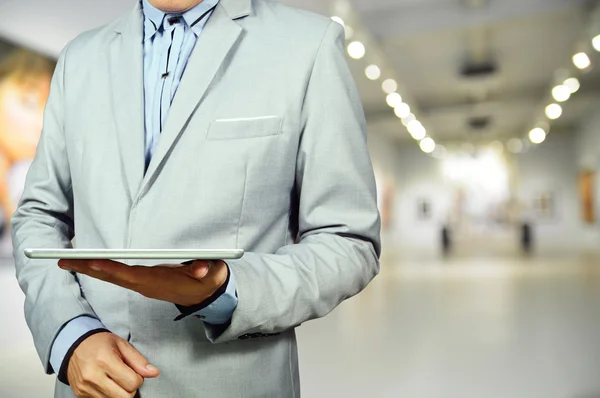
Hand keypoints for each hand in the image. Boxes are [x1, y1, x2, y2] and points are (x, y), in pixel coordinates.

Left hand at [58, 259, 227, 306]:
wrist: (207, 296)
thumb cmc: (207, 281)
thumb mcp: (211, 274)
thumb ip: (206, 270)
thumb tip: (200, 269)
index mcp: (157, 281)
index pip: (130, 274)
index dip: (110, 268)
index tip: (91, 262)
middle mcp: (145, 284)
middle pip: (113, 277)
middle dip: (88, 269)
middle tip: (63, 261)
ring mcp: (143, 285)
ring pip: (112, 277)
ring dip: (90, 270)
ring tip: (68, 261)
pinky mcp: (143, 282)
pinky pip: (117, 277)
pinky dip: (101, 270)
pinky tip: (90, 265)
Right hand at [67, 332, 158, 397]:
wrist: (74, 345)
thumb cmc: (100, 343)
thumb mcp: (122, 345)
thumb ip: (138, 360)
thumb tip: (154, 373)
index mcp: (105, 360)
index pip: (132, 383)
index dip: (138, 379)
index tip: (135, 372)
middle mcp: (93, 376)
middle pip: (124, 397)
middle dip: (130, 389)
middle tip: (127, 377)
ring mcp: (85, 387)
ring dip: (119, 393)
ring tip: (115, 379)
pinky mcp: (80, 394)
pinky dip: (108, 395)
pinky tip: (106, 383)